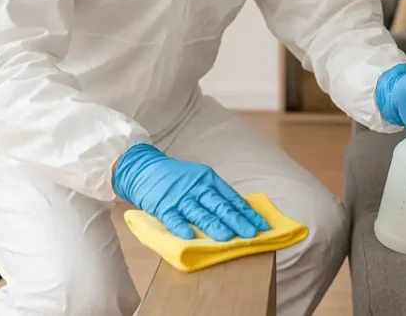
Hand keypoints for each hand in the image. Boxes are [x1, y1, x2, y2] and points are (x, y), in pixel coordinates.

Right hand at [112, 143, 270, 241]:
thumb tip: (238, 213)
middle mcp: (197, 187)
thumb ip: (214, 194)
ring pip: (200, 213)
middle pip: (219, 206)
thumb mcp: (198, 179)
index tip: (261, 225)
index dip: (247, 212)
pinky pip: (173, 218)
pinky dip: (181, 227)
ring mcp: (180, 197)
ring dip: (214, 225)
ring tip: (228, 237)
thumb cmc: (176, 178)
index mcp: (208, 180)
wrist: (144, 168)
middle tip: (251, 234)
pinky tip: (189, 236)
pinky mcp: (163, 206)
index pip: (231, 198)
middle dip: (237, 221)